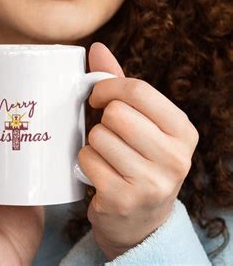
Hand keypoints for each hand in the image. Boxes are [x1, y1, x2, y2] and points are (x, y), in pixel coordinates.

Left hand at [79, 42, 198, 260]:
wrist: (140, 221)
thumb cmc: (137, 157)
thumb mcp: (139, 120)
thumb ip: (119, 83)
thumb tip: (96, 47)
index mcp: (182, 130)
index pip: (138, 90)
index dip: (108, 87)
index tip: (98, 97)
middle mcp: (175, 158)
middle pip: (116, 113)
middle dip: (102, 120)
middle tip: (108, 134)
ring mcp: (152, 183)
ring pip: (98, 136)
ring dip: (93, 143)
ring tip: (108, 156)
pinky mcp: (124, 200)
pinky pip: (87, 160)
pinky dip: (85, 163)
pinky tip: (100, 174)